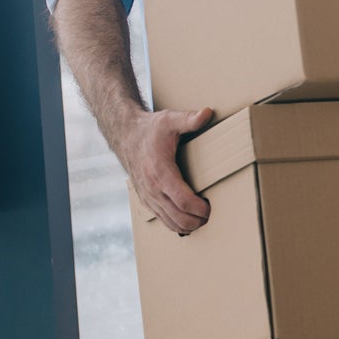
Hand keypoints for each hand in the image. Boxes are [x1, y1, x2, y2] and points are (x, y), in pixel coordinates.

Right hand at [109, 106, 212, 234]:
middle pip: (177, 217)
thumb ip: (190, 119)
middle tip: (212, 215)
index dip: (199, 209)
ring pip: (169, 222)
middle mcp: (152, 189)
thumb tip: (208, 112)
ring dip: (188, 225)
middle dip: (197, 220)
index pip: (182, 201)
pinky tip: (188, 220)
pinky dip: (176, 223)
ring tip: (203, 219)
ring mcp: (148, 196)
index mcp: (160, 173)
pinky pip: (162, 218)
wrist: (125, 135)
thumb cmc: (150, 129)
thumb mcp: (170, 120)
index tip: (211, 207)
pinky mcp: (146, 198)